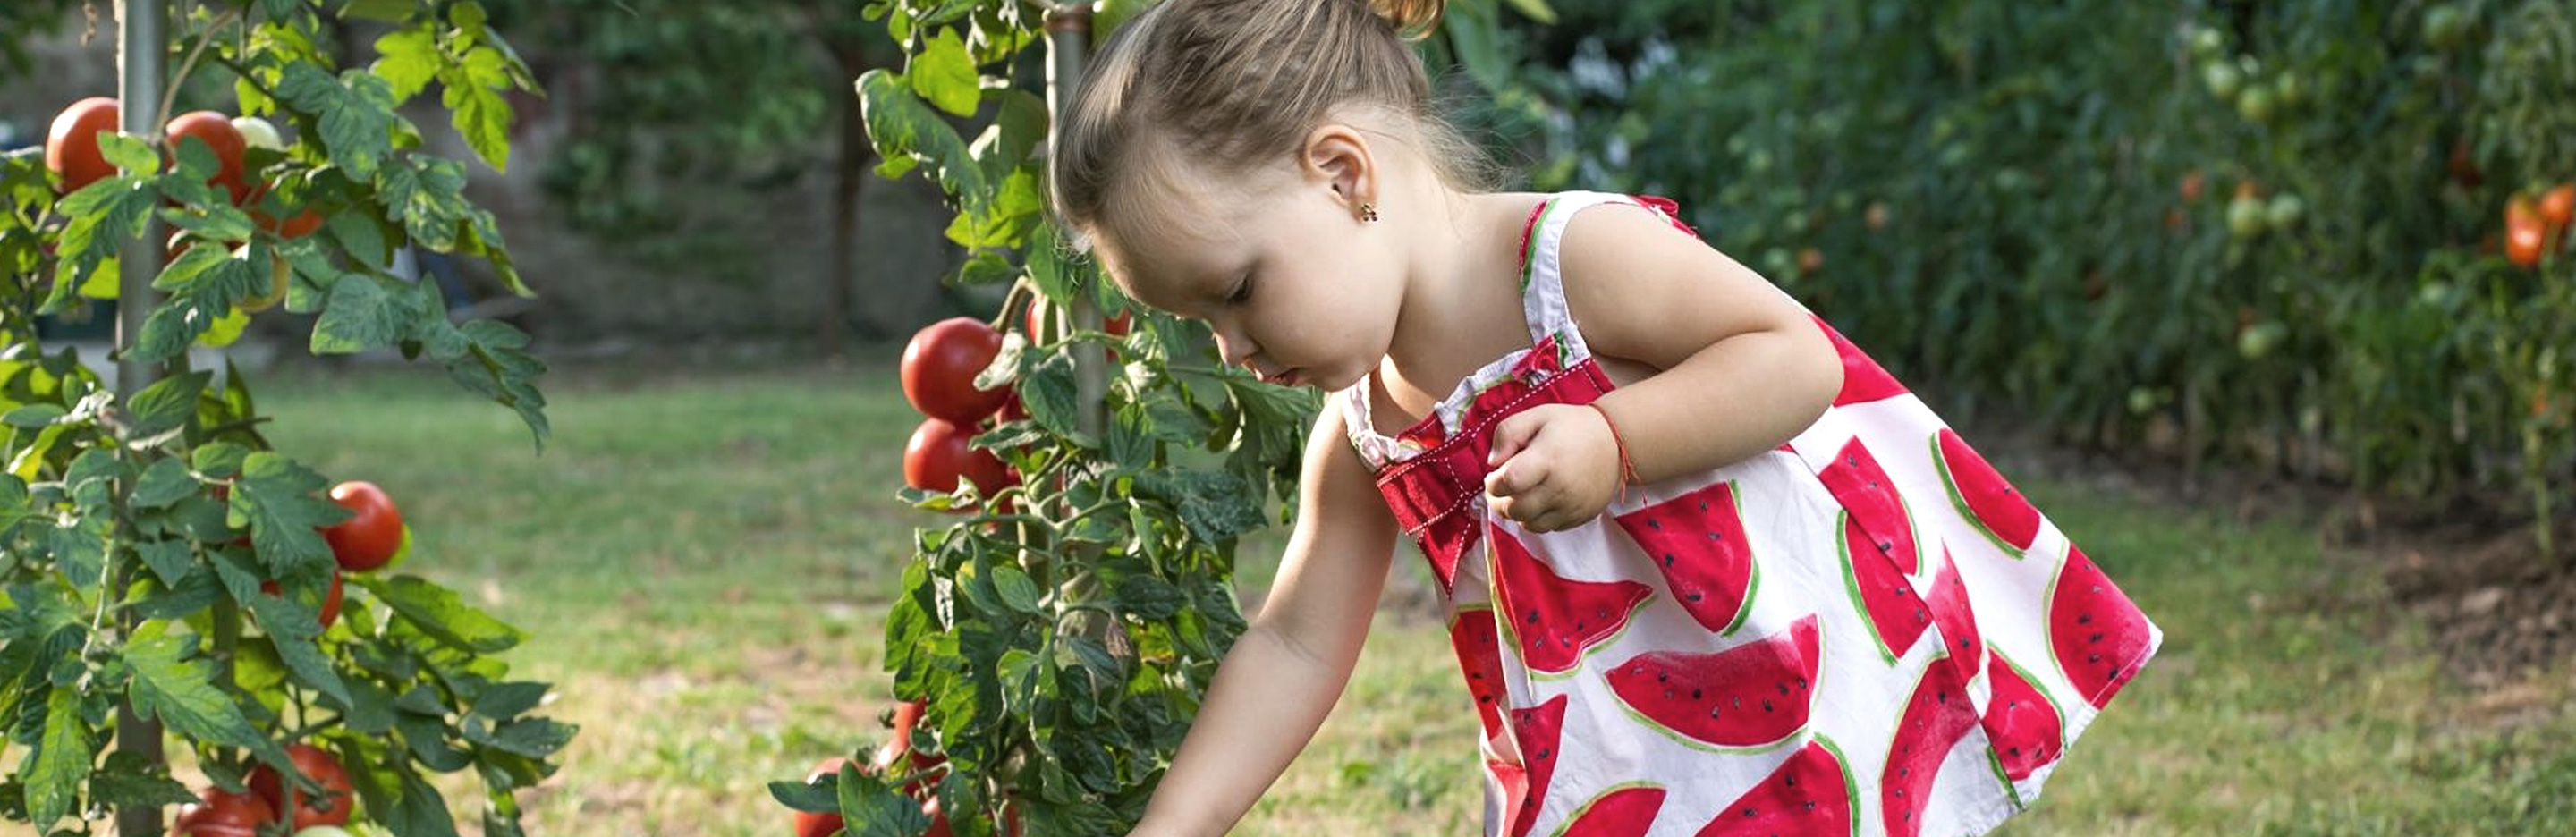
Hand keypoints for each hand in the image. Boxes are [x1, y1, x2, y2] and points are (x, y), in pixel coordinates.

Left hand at [1484, 403, 1622, 532]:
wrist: (1616, 442)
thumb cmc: (1572, 427)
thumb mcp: (1538, 416)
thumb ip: (1507, 433)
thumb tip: (1492, 462)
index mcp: (1548, 459)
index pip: (1508, 483)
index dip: (1493, 482)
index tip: (1495, 475)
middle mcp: (1560, 487)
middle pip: (1514, 510)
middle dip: (1499, 501)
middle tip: (1502, 488)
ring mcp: (1571, 506)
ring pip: (1528, 524)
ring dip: (1518, 512)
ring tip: (1522, 493)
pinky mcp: (1579, 517)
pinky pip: (1547, 528)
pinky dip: (1537, 518)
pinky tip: (1540, 499)